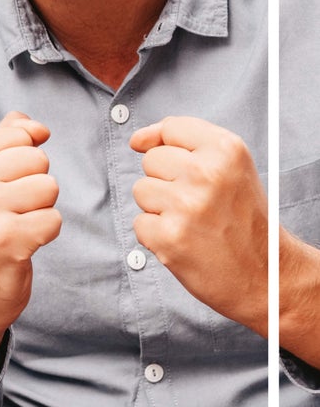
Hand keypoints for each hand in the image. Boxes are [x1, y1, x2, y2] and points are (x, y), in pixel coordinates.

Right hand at [0, 111, 60, 384]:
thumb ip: (5, 141)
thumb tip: (36, 125)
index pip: (19, 134)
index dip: (22, 161)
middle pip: (38, 158)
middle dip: (34, 184)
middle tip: (9, 209)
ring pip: (49, 187)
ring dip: (41, 209)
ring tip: (15, 224)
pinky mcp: (6, 239)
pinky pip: (54, 219)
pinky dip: (45, 233)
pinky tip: (21, 243)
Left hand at [130, 116, 266, 333]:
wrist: (270, 278)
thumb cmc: (243, 218)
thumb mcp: (230, 167)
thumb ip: (184, 141)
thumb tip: (136, 140)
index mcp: (226, 149)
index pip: (171, 127)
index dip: (173, 148)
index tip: (188, 170)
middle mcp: (207, 173)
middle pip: (151, 160)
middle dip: (168, 182)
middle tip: (201, 205)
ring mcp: (187, 205)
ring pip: (141, 190)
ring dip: (161, 209)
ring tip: (194, 224)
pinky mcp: (170, 236)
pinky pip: (139, 223)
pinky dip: (157, 237)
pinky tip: (187, 243)